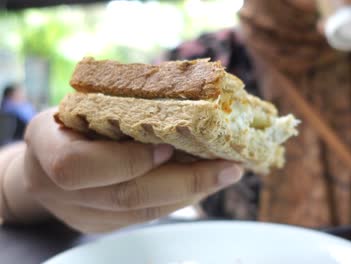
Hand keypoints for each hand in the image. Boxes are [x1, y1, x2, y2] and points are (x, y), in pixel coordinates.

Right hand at [19, 109, 242, 232]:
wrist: (44, 163)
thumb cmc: (70, 123)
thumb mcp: (82, 105)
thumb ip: (121, 105)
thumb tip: (187, 95)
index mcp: (47, 149)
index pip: (79, 167)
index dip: (128, 160)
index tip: (170, 146)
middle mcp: (59, 190)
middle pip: (126, 196)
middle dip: (186, 181)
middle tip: (228, 166)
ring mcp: (82, 214)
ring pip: (144, 212)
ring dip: (192, 191)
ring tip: (226, 173)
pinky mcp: (103, 225)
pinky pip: (148, 216)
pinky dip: (181, 197)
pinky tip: (205, 182)